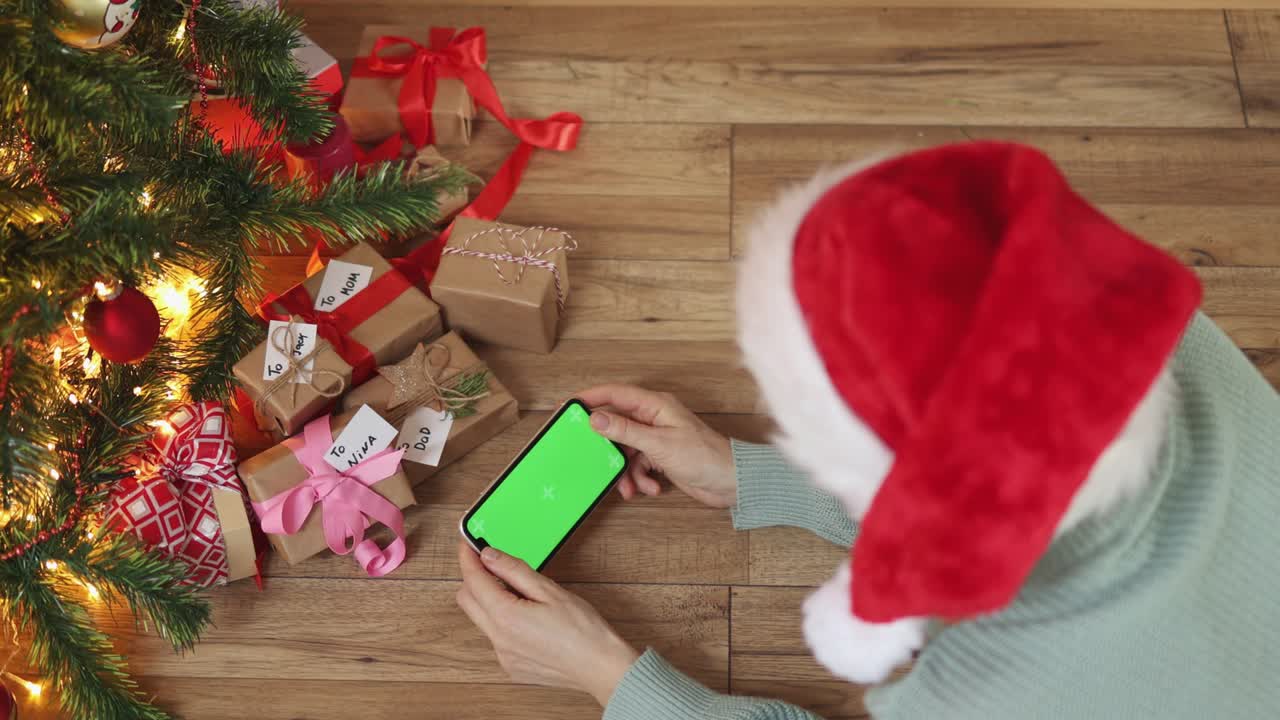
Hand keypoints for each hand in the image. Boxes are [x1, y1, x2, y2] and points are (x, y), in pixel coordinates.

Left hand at [455, 542, 639, 705]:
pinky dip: (501, 621)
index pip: (473, 580)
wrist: (601, 667)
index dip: (468, 558)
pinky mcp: (511, 667)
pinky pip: (495, 637)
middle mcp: (498, 640)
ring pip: (480, 620)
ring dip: (488, 600)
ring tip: (518, 591)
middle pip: (466, 600)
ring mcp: (503, 656)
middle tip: (491, 563)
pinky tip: (526, 617)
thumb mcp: (549, 590)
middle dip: (473, 578)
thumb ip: (514, 570)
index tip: (468, 544)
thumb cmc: (583, 630)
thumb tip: (489, 556)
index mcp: (506, 617)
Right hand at [578, 384, 735, 507]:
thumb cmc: (705, 456)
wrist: (731, 482)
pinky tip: (650, 487)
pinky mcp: (661, 456)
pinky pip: (638, 464)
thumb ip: (625, 430)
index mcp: (655, 405)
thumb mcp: (658, 444)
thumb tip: (596, 418)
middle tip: (586, 455)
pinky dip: (639, 478)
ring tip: (629, 486)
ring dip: (625, 471)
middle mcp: (654, 418)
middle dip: (605, 445)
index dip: (590, 398)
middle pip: (616, 425)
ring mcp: (657, 438)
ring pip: (625, 450)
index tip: (567, 406)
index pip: (615, 394)